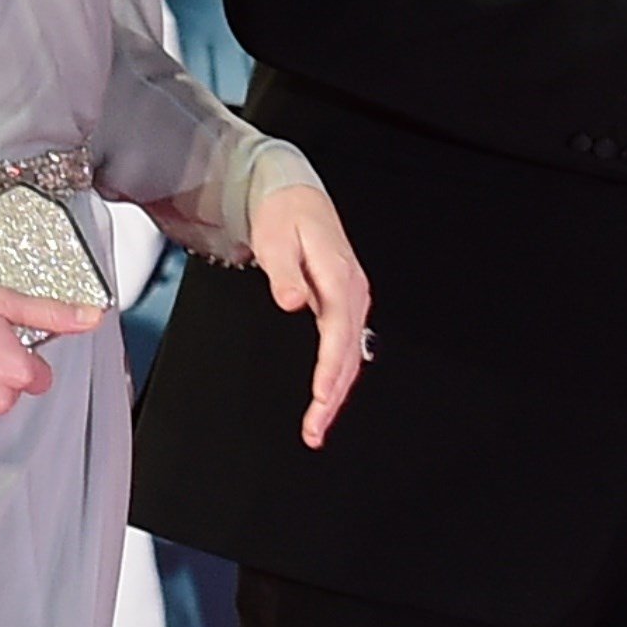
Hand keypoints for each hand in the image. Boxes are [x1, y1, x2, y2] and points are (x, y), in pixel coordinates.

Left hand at [249, 180, 371, 448]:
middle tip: (314, 430)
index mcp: (338, 274)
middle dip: (333, 396)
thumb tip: (292, 300)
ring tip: (317, 427)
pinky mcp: (343, 306)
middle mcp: (351, 290)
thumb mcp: (275, 238)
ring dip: (336, 394)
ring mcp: (351, 300)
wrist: (294, 196)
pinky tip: (326, 399)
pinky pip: (345, 348)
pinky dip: (337, 378)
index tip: (320, 398)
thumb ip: (283, 272)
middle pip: (348, 353)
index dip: (330, 368)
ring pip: (350, 357)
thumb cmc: (284, 216)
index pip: (338, 331)